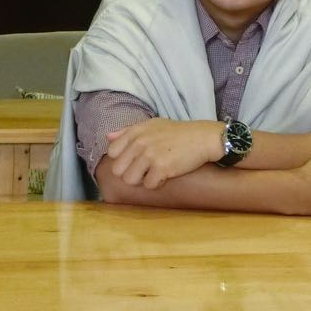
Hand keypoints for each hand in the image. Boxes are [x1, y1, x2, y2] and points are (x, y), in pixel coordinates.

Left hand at [105, 118, 221, 188]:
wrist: (202, 138)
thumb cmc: (177, 132)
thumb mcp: (152, 125)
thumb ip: (127, 131)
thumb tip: (107, 137)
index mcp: (135, 132)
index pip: (112, 152)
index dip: (122, 159)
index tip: (135, 160)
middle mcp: (139, 143)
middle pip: (118, 170)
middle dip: (130, 173)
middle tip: (145, 169)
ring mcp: (150, 156)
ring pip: (130, 180)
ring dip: (142, 180)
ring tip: (155, 172)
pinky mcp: (161, 168)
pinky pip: (149, 185)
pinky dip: (158, 184)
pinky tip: (166, 175)